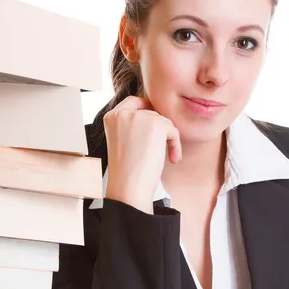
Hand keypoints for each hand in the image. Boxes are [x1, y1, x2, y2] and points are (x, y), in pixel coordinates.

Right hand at [104, 96, 181, 213]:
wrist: (128, 187)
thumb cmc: (127, 171)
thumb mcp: (124, 141)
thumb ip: (133, 126)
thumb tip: (158, 116)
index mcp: (111, 117)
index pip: (134, 102)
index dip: (147, 111)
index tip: (156, 126)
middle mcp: (123, 113)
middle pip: (151, 112)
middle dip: (160, 131)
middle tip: (161, 150)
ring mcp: (139, 117)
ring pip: (164, 122)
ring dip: (168, 140)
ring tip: (166, 158)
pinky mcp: (156, 124)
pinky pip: (173, 131)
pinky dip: (176, 146)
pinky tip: (172, 159)